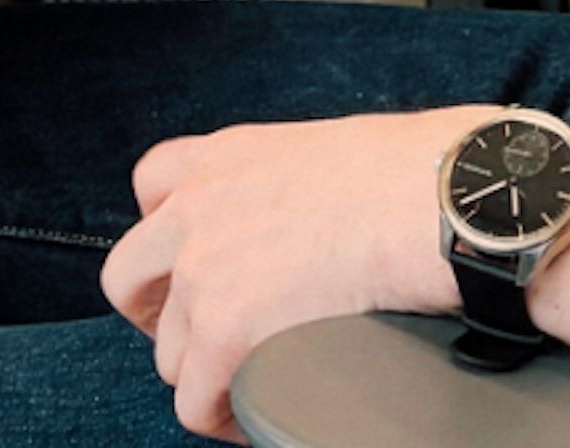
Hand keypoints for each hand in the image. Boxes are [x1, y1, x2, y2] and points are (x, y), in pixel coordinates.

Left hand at [101, 105, 480, 438]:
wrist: (442, 196)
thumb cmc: (415, 170)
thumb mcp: (328, 152)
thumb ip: (288, 184)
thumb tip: (309, 220)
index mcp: (230, 154)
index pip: (153, 183)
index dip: (167, 233)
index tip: (190, 263)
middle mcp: (201, 205)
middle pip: (128, 276)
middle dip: (160, 314)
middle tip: (204, 336)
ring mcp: (204, 268)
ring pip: (167, 352)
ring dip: (204, 370)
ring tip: (249, 381)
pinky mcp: (224, 328)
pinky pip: (196, 402)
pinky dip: (224, 417)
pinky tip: (258, 414)